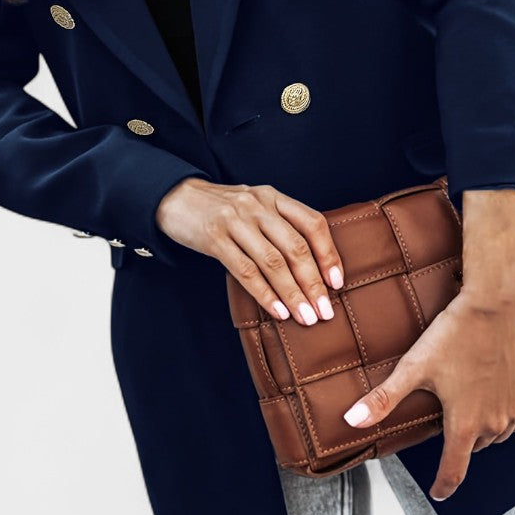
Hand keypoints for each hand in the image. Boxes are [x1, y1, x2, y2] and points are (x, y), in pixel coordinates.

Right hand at [155, 177, 344, 324]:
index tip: (337, 282)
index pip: (312, 223)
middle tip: (325, 311)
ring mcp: (235, 221)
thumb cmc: (222, 210)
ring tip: (306, 317)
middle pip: (295, 247)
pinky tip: (278, 311)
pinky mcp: (215, 238)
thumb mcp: (254, 208)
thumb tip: (312, 268)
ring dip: (292, 293)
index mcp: (274, 198)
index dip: (328, 253)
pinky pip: (245, 271)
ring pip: (273, 262)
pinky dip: (265, 294)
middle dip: (313, 283)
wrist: (176, 198)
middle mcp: (258, 206)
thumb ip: (279, 227)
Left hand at [341, 188, 514, 500]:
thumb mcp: (413, 367)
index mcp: (464, 424)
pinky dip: (503, 416)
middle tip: (444, 411)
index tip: (437, 493)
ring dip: (480, 427)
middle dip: (457, 438)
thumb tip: (351, 421)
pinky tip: (491, 398)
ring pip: (495, 434)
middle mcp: (493, 424)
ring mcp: (514, 409)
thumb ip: (383, 399)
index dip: (443, 486)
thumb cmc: (454, 334)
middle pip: (472, 447)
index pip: (454, 471)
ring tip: (465, 402)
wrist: (494, 305)